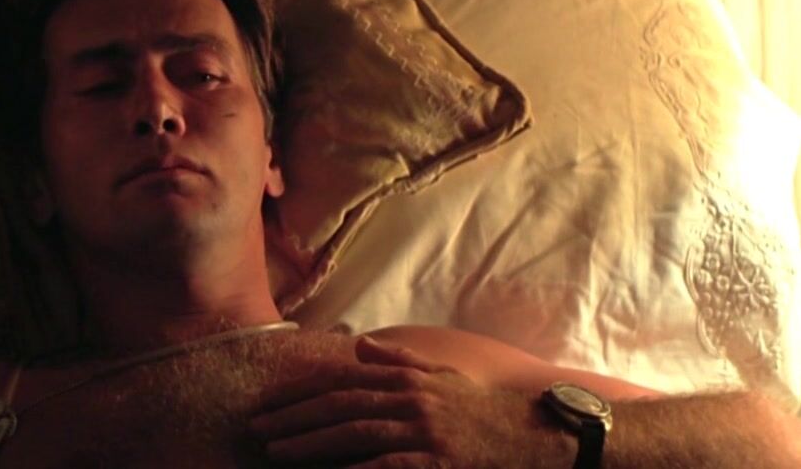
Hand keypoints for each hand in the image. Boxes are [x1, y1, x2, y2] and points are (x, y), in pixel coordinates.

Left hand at [247, 336, 569, 467]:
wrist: (544, 436)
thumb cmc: (489, 411)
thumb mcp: (444, 376)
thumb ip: (400, 360)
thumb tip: (359, 343)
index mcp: (408, 377)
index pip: (341, 382)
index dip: (301, 392)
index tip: (268, 402)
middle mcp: (412, 398)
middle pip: (339, 406)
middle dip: (293, 418)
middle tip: (256, 429)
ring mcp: (425, 429)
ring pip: (353, 433)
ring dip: (310, 443)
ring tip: (276, 451)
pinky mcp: (438, 460)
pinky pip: (385, 466)